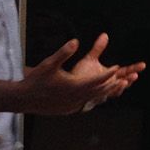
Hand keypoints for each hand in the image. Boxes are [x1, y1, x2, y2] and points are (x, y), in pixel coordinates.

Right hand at [20, 34, 144, 115]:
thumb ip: (64, 52)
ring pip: (94, 98)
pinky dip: (94, 98)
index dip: (108, 73)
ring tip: (114, 86)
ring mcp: (73, 105)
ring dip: (105, 92)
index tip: (117, 67)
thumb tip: (75, 41)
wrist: (25, 99)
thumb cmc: (36, 80)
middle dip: (112, 84)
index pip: (96, 80)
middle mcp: (76, 98)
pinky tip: (95, 95)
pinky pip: (86, 103)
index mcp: (75, 86)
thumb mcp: (49, 63)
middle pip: (99, 91)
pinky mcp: (69, 109)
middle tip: (124, 79)